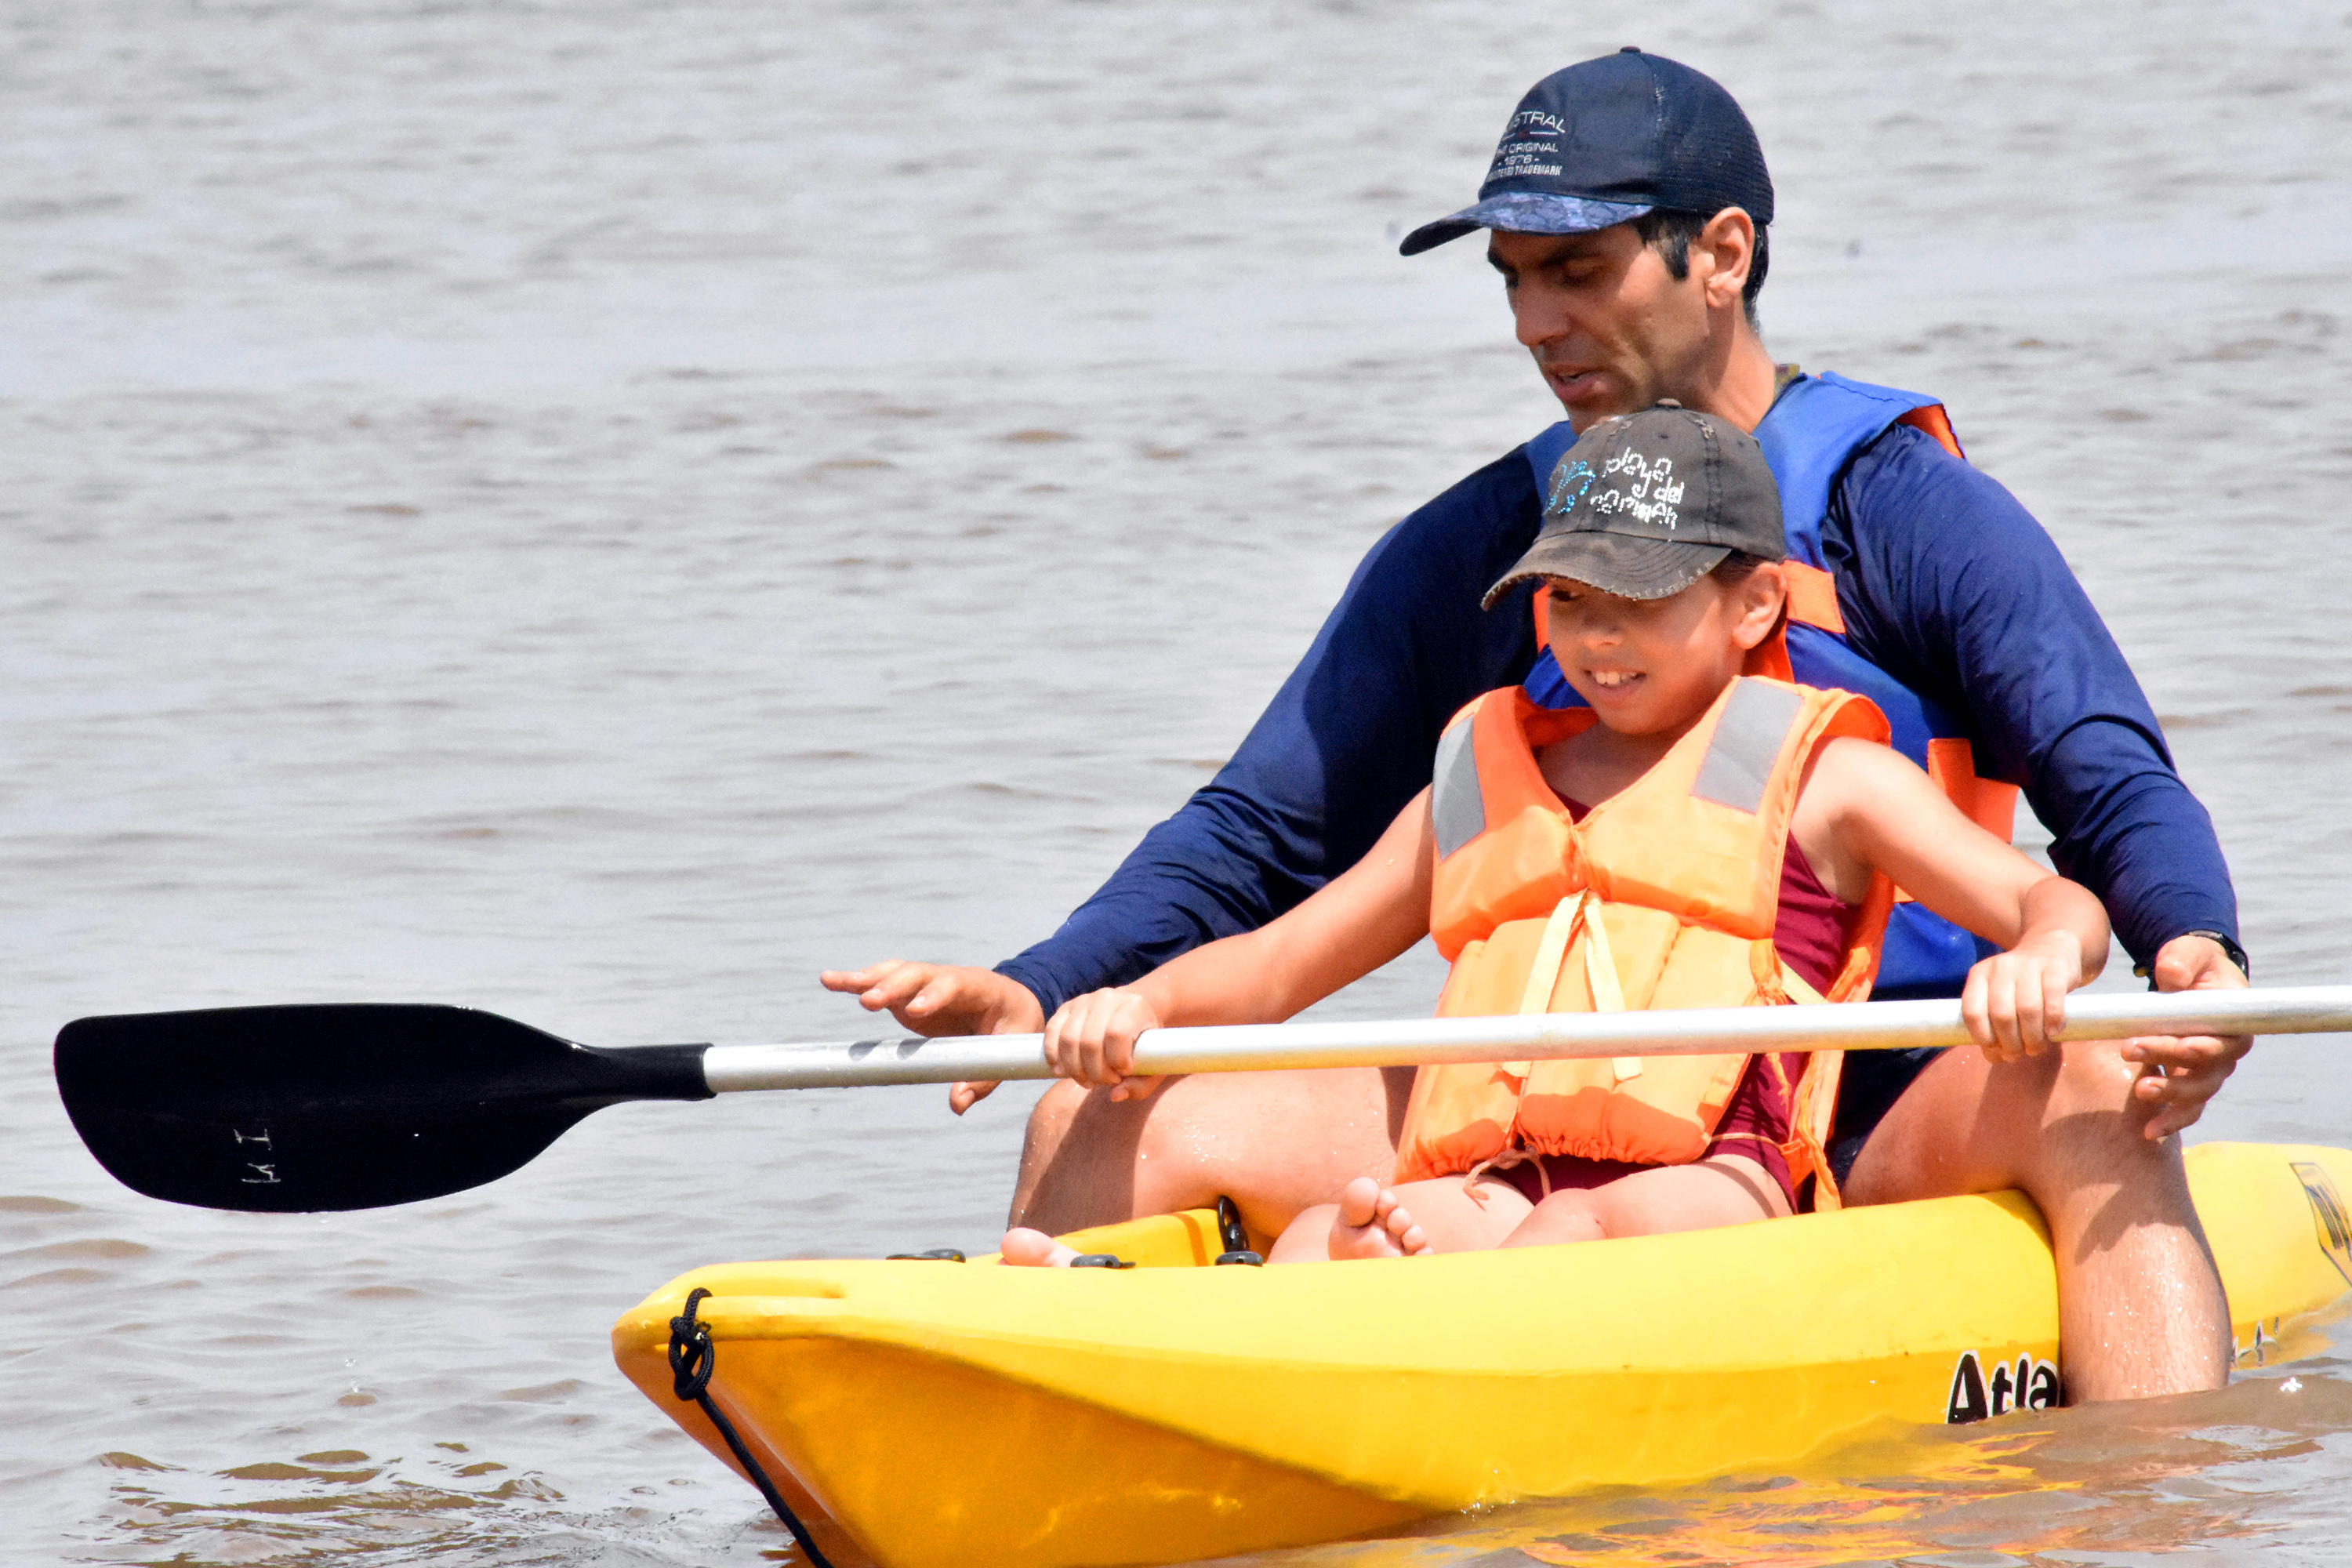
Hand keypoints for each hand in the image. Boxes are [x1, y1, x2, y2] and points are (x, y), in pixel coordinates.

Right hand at [818, 961, 1044, 1115]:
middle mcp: (946, 979)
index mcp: (977, 987)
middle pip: (917, 975)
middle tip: (869, 1002)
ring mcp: (924, 984)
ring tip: (837, 983)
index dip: (934, 995)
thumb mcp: (1010, 1047)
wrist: (1012, 1001)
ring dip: (868, 979)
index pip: (953, 985)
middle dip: (893, 987)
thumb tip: (956, 1103)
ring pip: (895, 974)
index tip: (915, 1010)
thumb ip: (985, 1077)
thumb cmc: (1013, 1024)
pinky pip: (881, 983)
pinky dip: (855, 981)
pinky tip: (829, 980)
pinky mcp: (907, 995)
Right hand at [1041, 987, 1167, 1102]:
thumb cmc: (1147, 1040)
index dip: (1118, 1061)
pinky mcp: (1067, 1007)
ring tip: (1087, 1081)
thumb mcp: (1157, 1064)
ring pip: (1068, 1039)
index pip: (1117, 1034)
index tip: (1124, 1072)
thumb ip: (1141, 1084)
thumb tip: (1114, 1095)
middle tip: (1105, 1082)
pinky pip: (1052, 1031)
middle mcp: (1107, 999)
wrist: (1139, 1008)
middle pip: (1090, 1042)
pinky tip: (1062, 1071)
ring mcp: (1084, 1001)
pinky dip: (1053, 1055)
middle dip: (1095, 1072)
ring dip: (1074, 1069)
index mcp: (1134, 1007)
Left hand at [1961, 928, 2084, 1061]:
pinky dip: (2052, 1021)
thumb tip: (1995, 1057)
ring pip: (2027, 1009)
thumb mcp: (1997, 994)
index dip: (1983, 1038)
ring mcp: (2028, 966)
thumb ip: (1992, 1021)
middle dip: (2010, 1043)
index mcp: (1979, 975)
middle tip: (2019, 1054)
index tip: (1996, 1051)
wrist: (2051, 947)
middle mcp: (2000, 968)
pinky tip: (2053, 1032)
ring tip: (2036, 1048)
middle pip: (2001, 1015)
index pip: (1972, 1011)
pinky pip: (2053, 999)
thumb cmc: (2020, 984)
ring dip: (2032, 1038)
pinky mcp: (2055, 969)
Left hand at [2118, 934, 2250, 1140]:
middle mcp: (2225, 1052)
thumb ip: (2182, 960)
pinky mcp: (2190, 1081)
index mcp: (2233, 1023)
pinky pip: (2186, 1108)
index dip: (2198, 1046)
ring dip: (2170, 1096)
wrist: (2192, 980)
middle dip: (2167, 1062)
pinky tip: (2150, 1133)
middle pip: (2203, 1068)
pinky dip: (2171, 1121)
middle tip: (2128, 1049)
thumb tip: (2171, 975)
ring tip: (2141, 1092)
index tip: (2174, 1045)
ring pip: (2196, 1093)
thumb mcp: (2190, 954)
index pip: (2219, 1041)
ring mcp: (2209, 1071)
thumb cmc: (2195, 965)